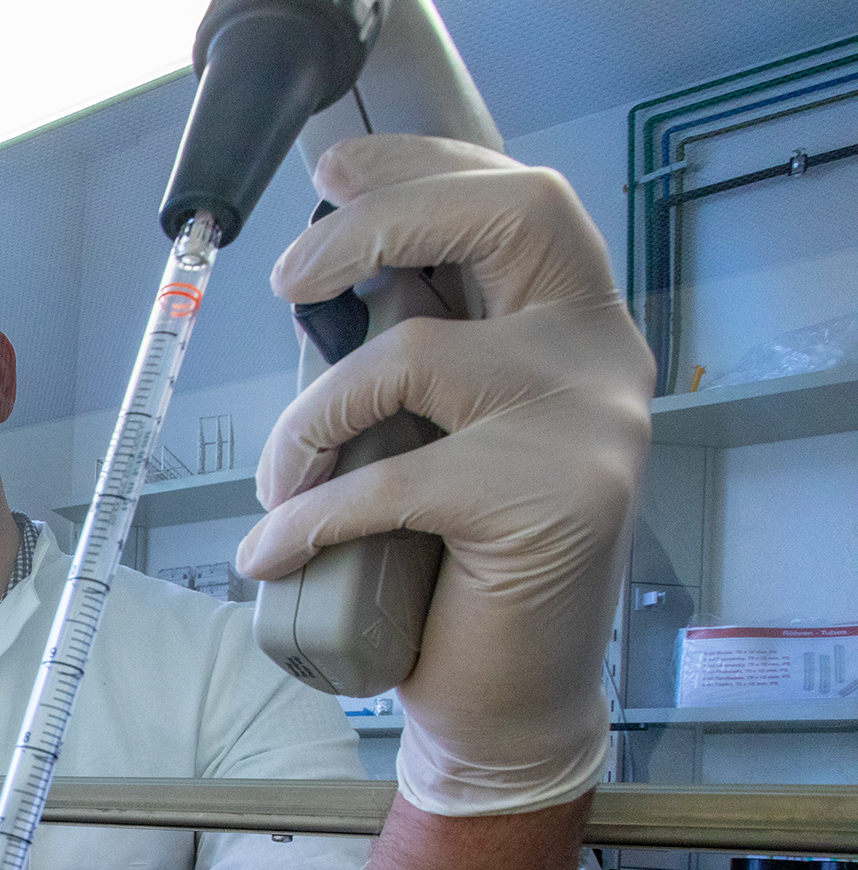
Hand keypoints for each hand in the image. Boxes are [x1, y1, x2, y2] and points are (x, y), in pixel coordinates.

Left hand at [237, 135, 653, 816]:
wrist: (505, 700)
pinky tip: (269, 553)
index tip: (332, 175)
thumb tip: (319, 281)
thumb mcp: (432, 435)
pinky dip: (309, 515)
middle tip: (289, 277)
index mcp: (573, 322)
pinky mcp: (554, 500)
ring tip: (275, 482)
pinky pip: (392, 478)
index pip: (513, 199)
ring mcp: (588, 423)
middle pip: (508, 217)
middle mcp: (599, 354)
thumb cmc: (452, 565)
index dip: (421, 170)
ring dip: (308, 418)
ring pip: (411, 358)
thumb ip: (411, 356)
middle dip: (380, 223)